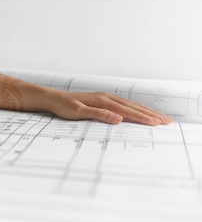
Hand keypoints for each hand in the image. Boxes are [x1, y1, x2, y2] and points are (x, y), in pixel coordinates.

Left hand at [44, 90, 171, 125]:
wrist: (53, 98)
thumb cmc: (64, 106)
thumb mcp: (78, 112)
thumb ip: (99, 115)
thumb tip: (118, 118)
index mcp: (103, 100)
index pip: (127, 111)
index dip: (143, 118)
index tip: (156, 123)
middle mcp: (107, 97)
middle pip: (133, 106)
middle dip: (150, 114)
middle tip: (167, 122)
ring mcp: (105, 97)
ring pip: (130, 105)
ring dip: (146, 111)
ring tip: (160, 117)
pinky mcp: (103, 100)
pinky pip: (124, 105)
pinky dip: (136, 109)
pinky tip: (141, 112)